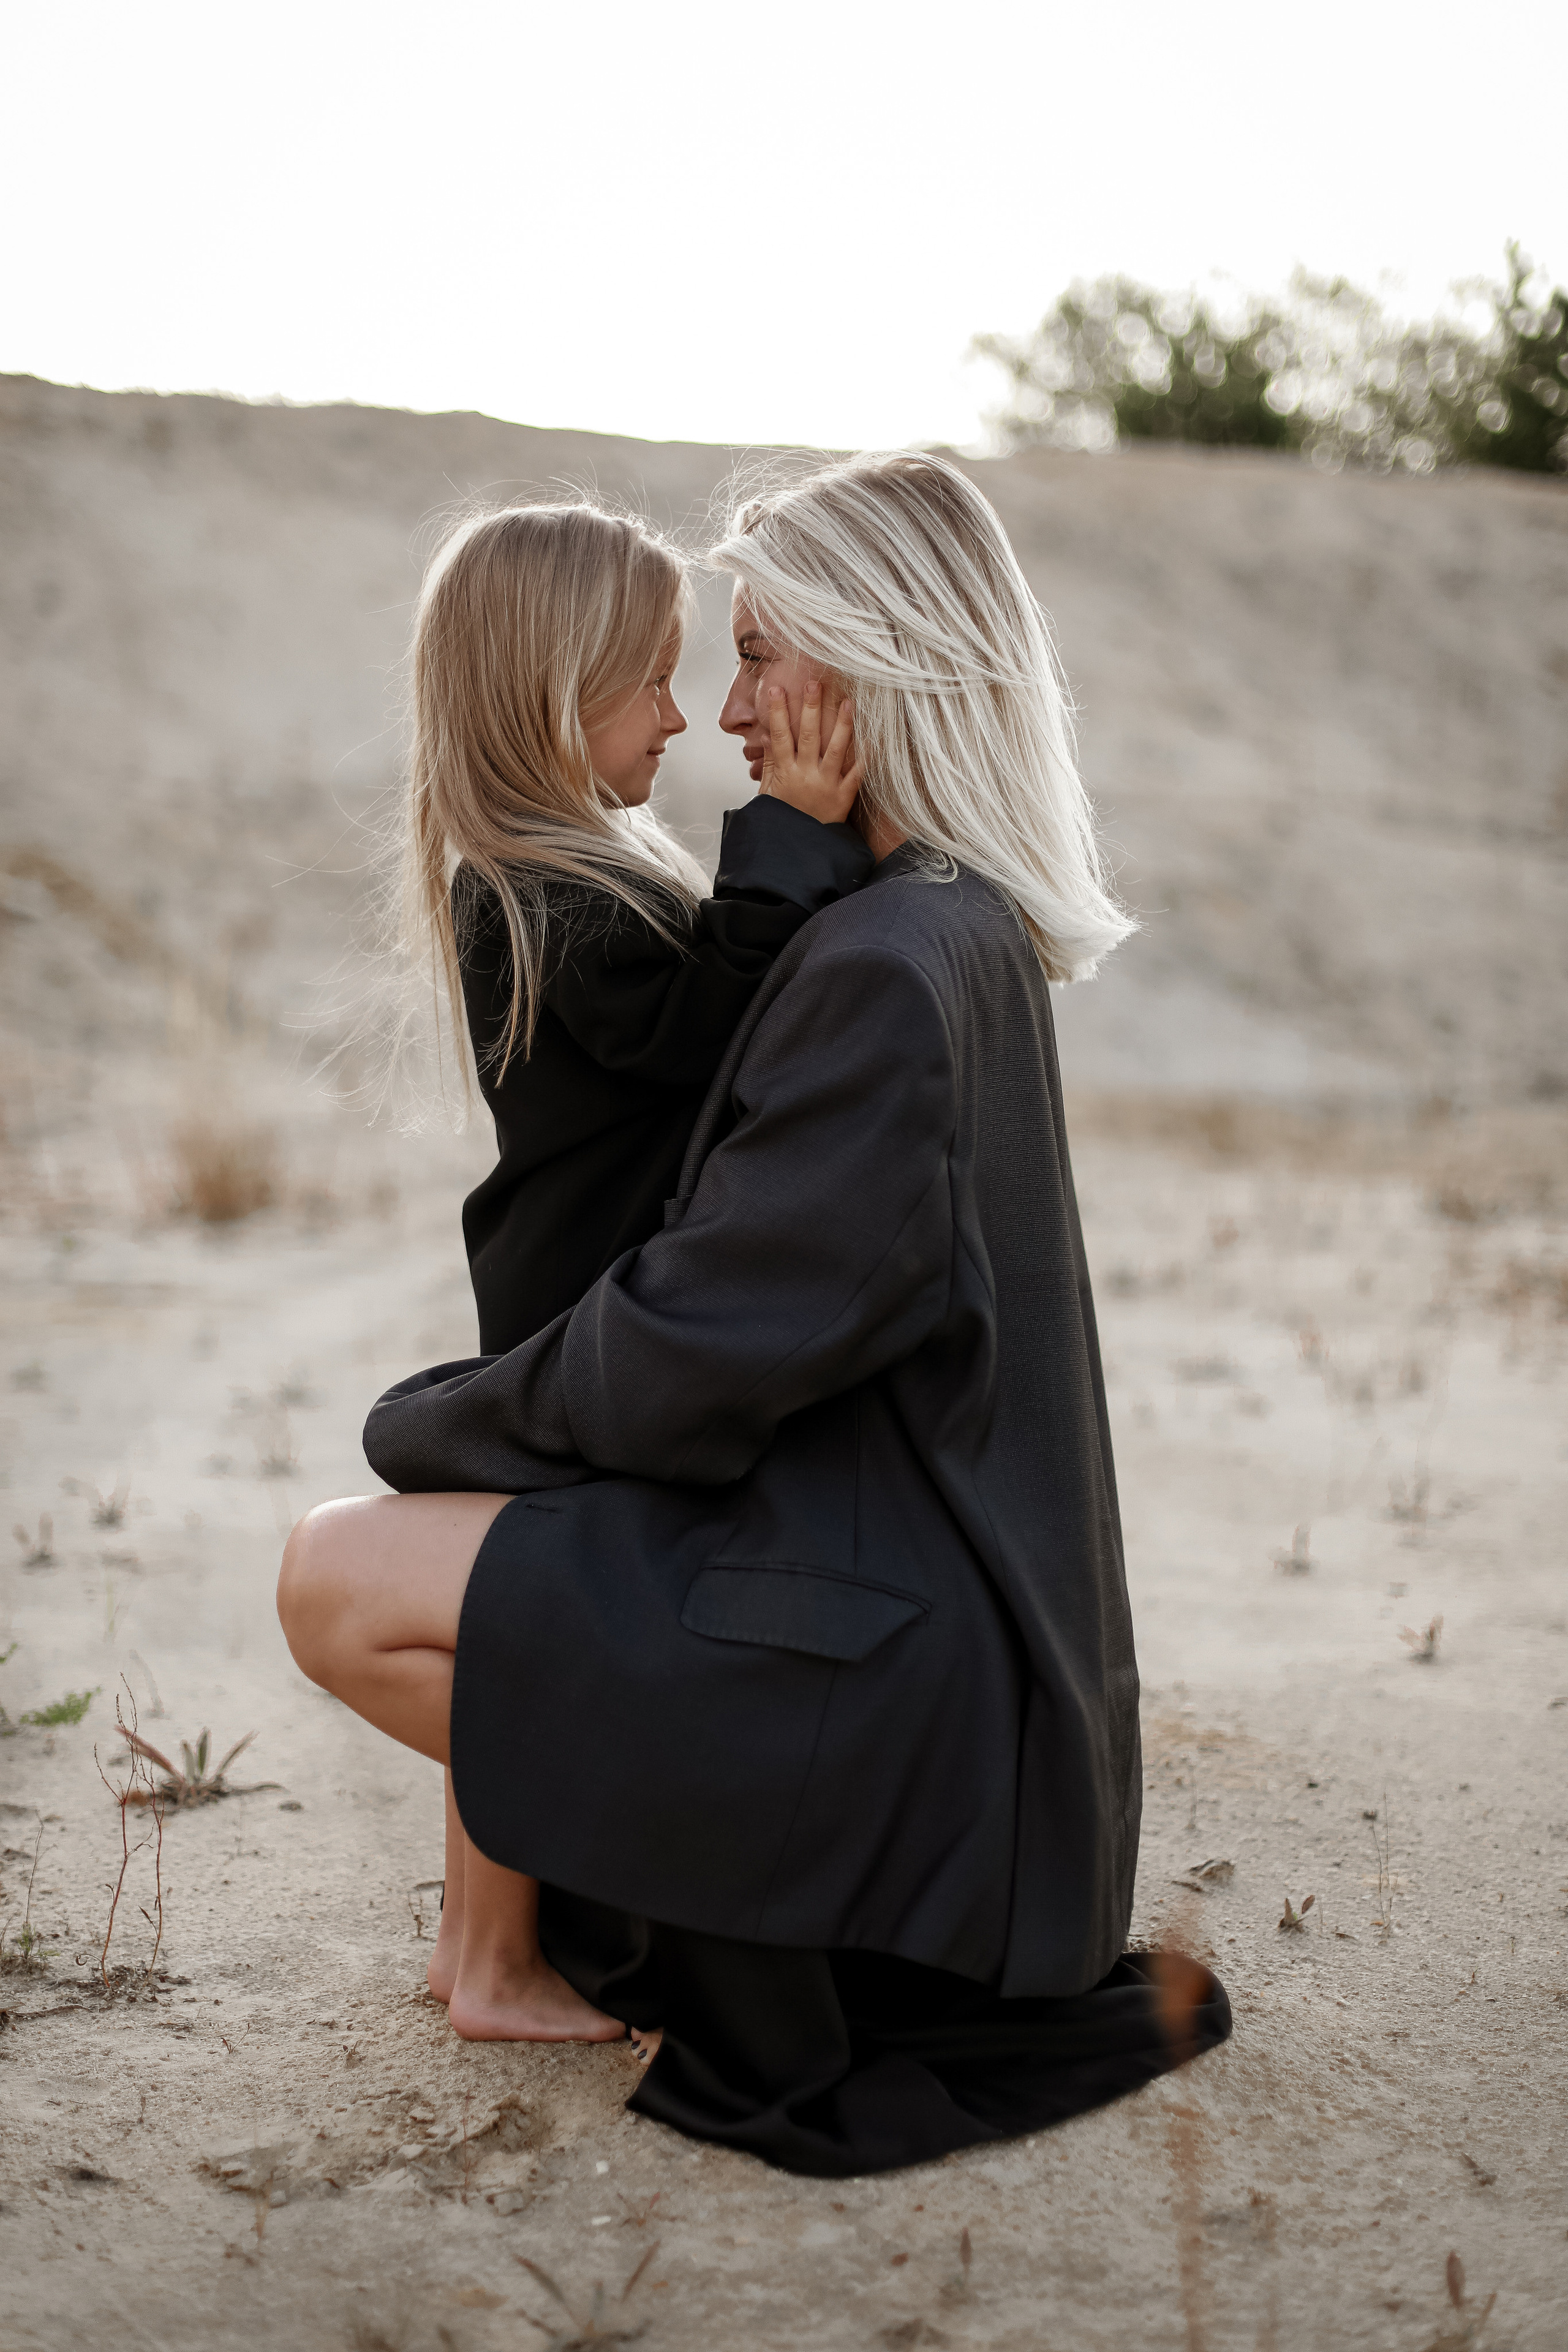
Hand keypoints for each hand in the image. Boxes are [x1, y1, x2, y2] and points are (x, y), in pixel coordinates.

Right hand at [761, 678, 863, 824]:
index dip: (778, 712)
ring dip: (843, 723)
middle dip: (812, 707)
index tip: (777, 689)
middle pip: (810, 735)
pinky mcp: (843, 798)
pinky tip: (875, 738)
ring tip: (848, 701)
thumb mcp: (767, 794)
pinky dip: (866, 757)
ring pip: (836, 749)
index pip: (779, 736)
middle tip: (815, 683)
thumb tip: (766, 738)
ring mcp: (826, 786)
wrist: (797, 852)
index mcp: (784, 773)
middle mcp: (806, 776)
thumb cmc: (781, 821)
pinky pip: (857, 774)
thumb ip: (768, 765)